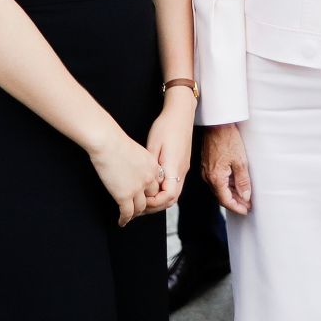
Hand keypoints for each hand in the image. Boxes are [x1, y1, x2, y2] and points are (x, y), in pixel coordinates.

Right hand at [87, 128, 166, 226]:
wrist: (108, 143)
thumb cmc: (117, 142)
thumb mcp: (138, 151)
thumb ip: (140, 162)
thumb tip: (136, 167)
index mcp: (154, 167)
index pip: (156, 185)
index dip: (151, 192)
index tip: (145, 196)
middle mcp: (149, 178)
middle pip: (151, 197)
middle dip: (146, 204)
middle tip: (138, 209)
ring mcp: (138, 188)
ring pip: (141, 207)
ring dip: (135, 213)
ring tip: (129, 216)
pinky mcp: (124, 195)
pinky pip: (127, 212)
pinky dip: (125, 219)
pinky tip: (121, 221)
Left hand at [142, 95, 195, 214]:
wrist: (180, 113)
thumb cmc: (166, 126)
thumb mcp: (153, 146)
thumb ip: (150, 167)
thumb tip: (144, 183)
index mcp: (174, 167)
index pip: (168, 196)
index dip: (154, 203)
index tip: (140, 201)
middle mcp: (181, 171)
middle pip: (172, 199)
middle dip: (155, 206)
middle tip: (138, 207)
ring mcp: (183, 168)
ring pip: (173, 193)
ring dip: (158, 200)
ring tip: (142, 199)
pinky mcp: (181, 164)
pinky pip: (173, 185)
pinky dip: (162, 191)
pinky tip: (150, 187)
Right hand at [202, 123, 251, 214]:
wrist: (217, 124)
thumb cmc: (228, 140)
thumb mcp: (240, 161)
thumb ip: (242, 181)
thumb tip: (245, 196)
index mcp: (215, 178)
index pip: (225, 200)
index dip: (236, 207)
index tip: (246, 211)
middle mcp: (208, 177)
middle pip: (222, 196)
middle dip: (235, 202)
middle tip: (248, 206)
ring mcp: (207, 171)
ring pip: (220, 188)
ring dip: (232, 194)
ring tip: (245, 197)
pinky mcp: (208, 165)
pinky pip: (218, 180)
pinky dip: (227, 185)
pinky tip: (236, 185)